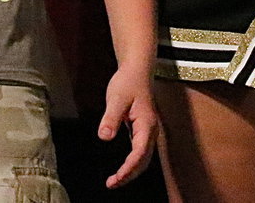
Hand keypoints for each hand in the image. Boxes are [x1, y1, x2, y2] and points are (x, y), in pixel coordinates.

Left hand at [98, 62, 157, 188]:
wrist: (136, 70)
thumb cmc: (128, 82)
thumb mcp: (116, 98)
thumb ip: (110, 118)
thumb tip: (104, 137)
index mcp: (146, 125)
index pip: (139, 154)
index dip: (128, 169)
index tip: (115, 179)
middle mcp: (150, 131)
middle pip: (143, 161)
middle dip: (129, 175)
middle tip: (112, 183)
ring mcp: (147, 131)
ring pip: (143, 158)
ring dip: (131, 171)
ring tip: (115, 180)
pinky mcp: (142, 130)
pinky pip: (139, 152)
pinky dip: (131, 163)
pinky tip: (122, 168)